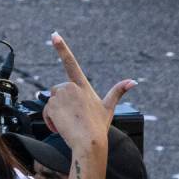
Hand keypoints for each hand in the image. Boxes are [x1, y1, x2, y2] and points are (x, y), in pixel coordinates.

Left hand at [42, 32, 136, 152]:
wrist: (89, 143)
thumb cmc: (98, 127)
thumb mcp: (108, 107)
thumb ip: (118, 91)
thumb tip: (133, 81)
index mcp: (82, 85)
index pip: (71, 63)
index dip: (62, 48)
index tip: (54, 35)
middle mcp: (70, 87)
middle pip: (57, 91)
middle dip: (61, 104)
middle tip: (73, 118)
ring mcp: (61, 96)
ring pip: (51, 102)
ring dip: (55, 113)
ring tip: (69, 124)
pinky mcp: (52, 105)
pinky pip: (46, 112)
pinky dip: (50, 121)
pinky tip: (61, 128)